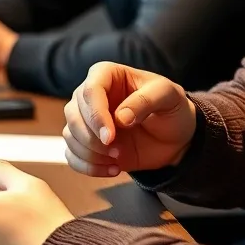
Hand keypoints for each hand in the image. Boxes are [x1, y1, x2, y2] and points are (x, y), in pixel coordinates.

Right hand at [62, 61, 196, 177]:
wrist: (174, 137)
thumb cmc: (171, 108)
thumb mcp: (168, 96)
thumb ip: (145, 101)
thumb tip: (120, 118)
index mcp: (106, 74)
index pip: (89, 91)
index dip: (96, 115)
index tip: (110, 137)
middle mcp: (90, 95)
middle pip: (73, 114)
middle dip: (92, 138)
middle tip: (117, 151)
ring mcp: (86, 119)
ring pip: (69, 134)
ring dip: (90, 153)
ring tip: (117, 159)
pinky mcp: (87, 142)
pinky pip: (71, 154)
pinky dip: (88, 167)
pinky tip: (112, 169)